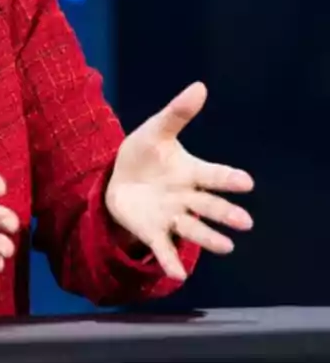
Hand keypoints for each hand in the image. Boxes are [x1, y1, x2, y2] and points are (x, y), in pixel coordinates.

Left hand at [105, 82, 254, 279]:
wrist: (117, 178)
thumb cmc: (144, 155)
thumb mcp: (154, 131)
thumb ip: (176, 114)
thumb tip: (199, 86)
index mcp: (191, 173)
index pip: (214, 176)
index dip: (229, 179)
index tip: (246, 182)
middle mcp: (187, 198)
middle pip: (209, 206)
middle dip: (225, 214)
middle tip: (243, 222)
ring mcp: (172, 217)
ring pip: (194, 230)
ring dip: (209, 239)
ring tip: (226, 247)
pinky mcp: (153, 232)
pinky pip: (164, 248)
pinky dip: (170, 262)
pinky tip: (176, 276)